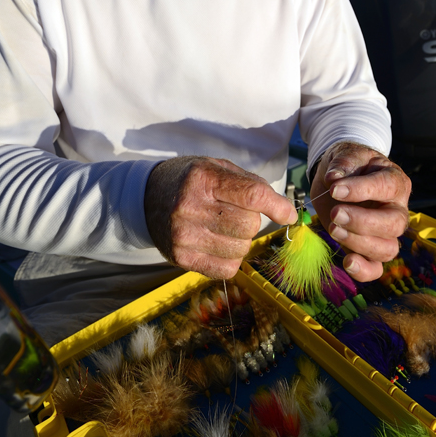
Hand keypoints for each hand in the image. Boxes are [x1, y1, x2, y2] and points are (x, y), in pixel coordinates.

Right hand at [144, 155, 296, 278]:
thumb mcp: (216, 167)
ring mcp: (183, 235)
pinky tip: (218, 243)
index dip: (277, 206)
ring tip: (222, 227)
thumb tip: (283, 209)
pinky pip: (227, 269)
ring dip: (241, 240)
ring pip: (241, 248)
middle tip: (236, 213)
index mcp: (203, 178)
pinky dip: (231, 259)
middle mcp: (190, 206)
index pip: (252, 195)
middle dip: (252, 221)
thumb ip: (249, 183)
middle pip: (249, 225)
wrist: (147, 198)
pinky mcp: (180, 257)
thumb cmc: (190, 180)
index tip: (288, 214)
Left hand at [310, 141, 410, 280]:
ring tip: (333, 229)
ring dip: (359, 243)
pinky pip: (376, 268)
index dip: (361, 190)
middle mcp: (397, 209)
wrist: (341, 178)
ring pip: (387, 249)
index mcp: (395, 181)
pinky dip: (364, 270)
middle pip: (393, 224)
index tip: (335, 188)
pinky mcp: (371, 249)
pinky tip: (346, 261)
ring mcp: (387, 233)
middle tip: (335, 213)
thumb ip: (343, 163)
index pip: (385, 187)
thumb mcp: (346, 154)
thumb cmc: (349, 165)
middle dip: (362, 222)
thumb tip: (334, 178)